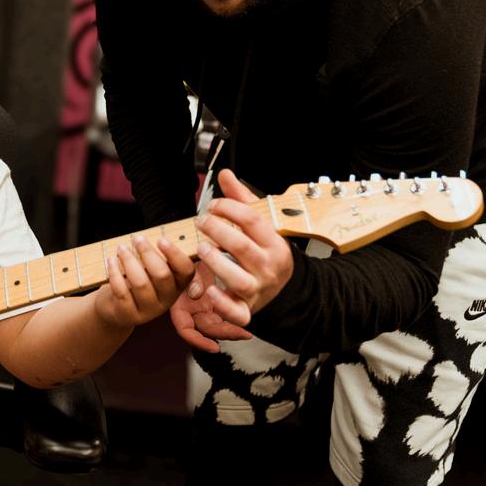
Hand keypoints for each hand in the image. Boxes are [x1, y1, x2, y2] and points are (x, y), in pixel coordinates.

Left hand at [95, 233, 195, 329]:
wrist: (115, 309)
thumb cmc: (136, 281)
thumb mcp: (150, 271)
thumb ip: (154, 257)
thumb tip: (146, 238)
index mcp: (177, 285)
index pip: (186, 270)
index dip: (175, 254)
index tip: (161, 239)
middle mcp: (166, 300)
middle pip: (162, 275)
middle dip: (148, 253)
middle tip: (136, 238)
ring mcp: (148, 310)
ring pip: (141, 283)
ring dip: (129, 261)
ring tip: (121, 248)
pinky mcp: (128, 314)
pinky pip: (122, 291)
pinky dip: (115, 272)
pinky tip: (111, 261)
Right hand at [169, 259, 255, 351]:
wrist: (188, 247)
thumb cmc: (181, 256)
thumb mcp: (183, 265)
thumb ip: (189, 278)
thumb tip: (197, 292)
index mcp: (178, 305)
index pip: (186, 330)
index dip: (198, 341)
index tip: (215, 347)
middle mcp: (190, 309)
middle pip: (206, 329)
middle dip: (224, 334)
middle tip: (243, 334)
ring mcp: (203, 306)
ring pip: (216, 324)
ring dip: (230, 329)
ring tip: (246, 334)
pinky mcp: (214, 301)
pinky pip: (224, 314)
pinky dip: (232, 318)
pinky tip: (245, 322)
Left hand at [170, 169, 293, 348]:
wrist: (285, 291)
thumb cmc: (266, 253)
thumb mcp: (260, 225)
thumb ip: (241, 200)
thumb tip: (225, 174)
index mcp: (273, 243)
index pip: (251, 220)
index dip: (228, 208)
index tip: (212, 206)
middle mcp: (267, 266)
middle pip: (240, 246)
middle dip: (217, 231)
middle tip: (201, 223)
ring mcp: (258, 289)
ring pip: (237, 278)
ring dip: (215, 262)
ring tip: (201, 248)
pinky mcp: (246, 309)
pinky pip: (236, 311)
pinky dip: (221, 304)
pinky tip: (209, 291)